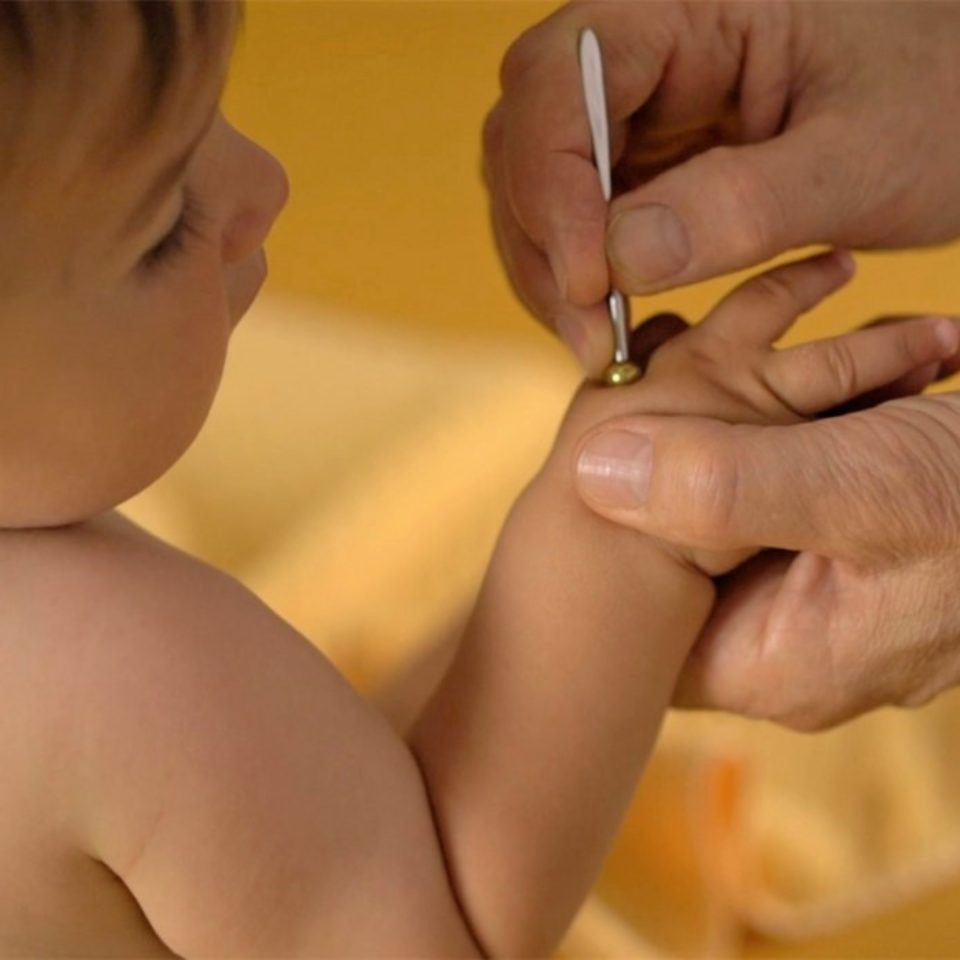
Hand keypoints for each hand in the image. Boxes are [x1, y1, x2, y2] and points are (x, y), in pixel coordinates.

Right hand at [486, 0, 959, 371]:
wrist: (956, 106)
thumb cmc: (937, 102)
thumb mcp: (862, 158)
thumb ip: (745, 203)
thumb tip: (623, 260)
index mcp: (685, 4)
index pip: (562, 81)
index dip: (554, 188)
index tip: (591, 286)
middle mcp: (639, 46)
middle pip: (527, 138)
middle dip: (546, 244)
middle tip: (591, 336)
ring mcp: (631, 106)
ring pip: (534, 185)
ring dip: (552, 270)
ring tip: (601, 340)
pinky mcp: (637, 157)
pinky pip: (572, 216)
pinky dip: (577, 275)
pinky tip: (610, 318)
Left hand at [574, 372, 959, 729]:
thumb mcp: (868, 487)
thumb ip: (731, 487)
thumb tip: (593, 473)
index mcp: (780, 661)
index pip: (644, 636)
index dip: (603, 557)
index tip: (584, 461)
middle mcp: (793, 639)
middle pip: (676, 566)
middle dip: (652, 475)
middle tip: (634, 386)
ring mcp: (821, 589)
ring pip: (720, 513)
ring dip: (707, 435)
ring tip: (688, 355)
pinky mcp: (846, 538)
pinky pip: (771, 483)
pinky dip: (760, 423)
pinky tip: (762, 363)